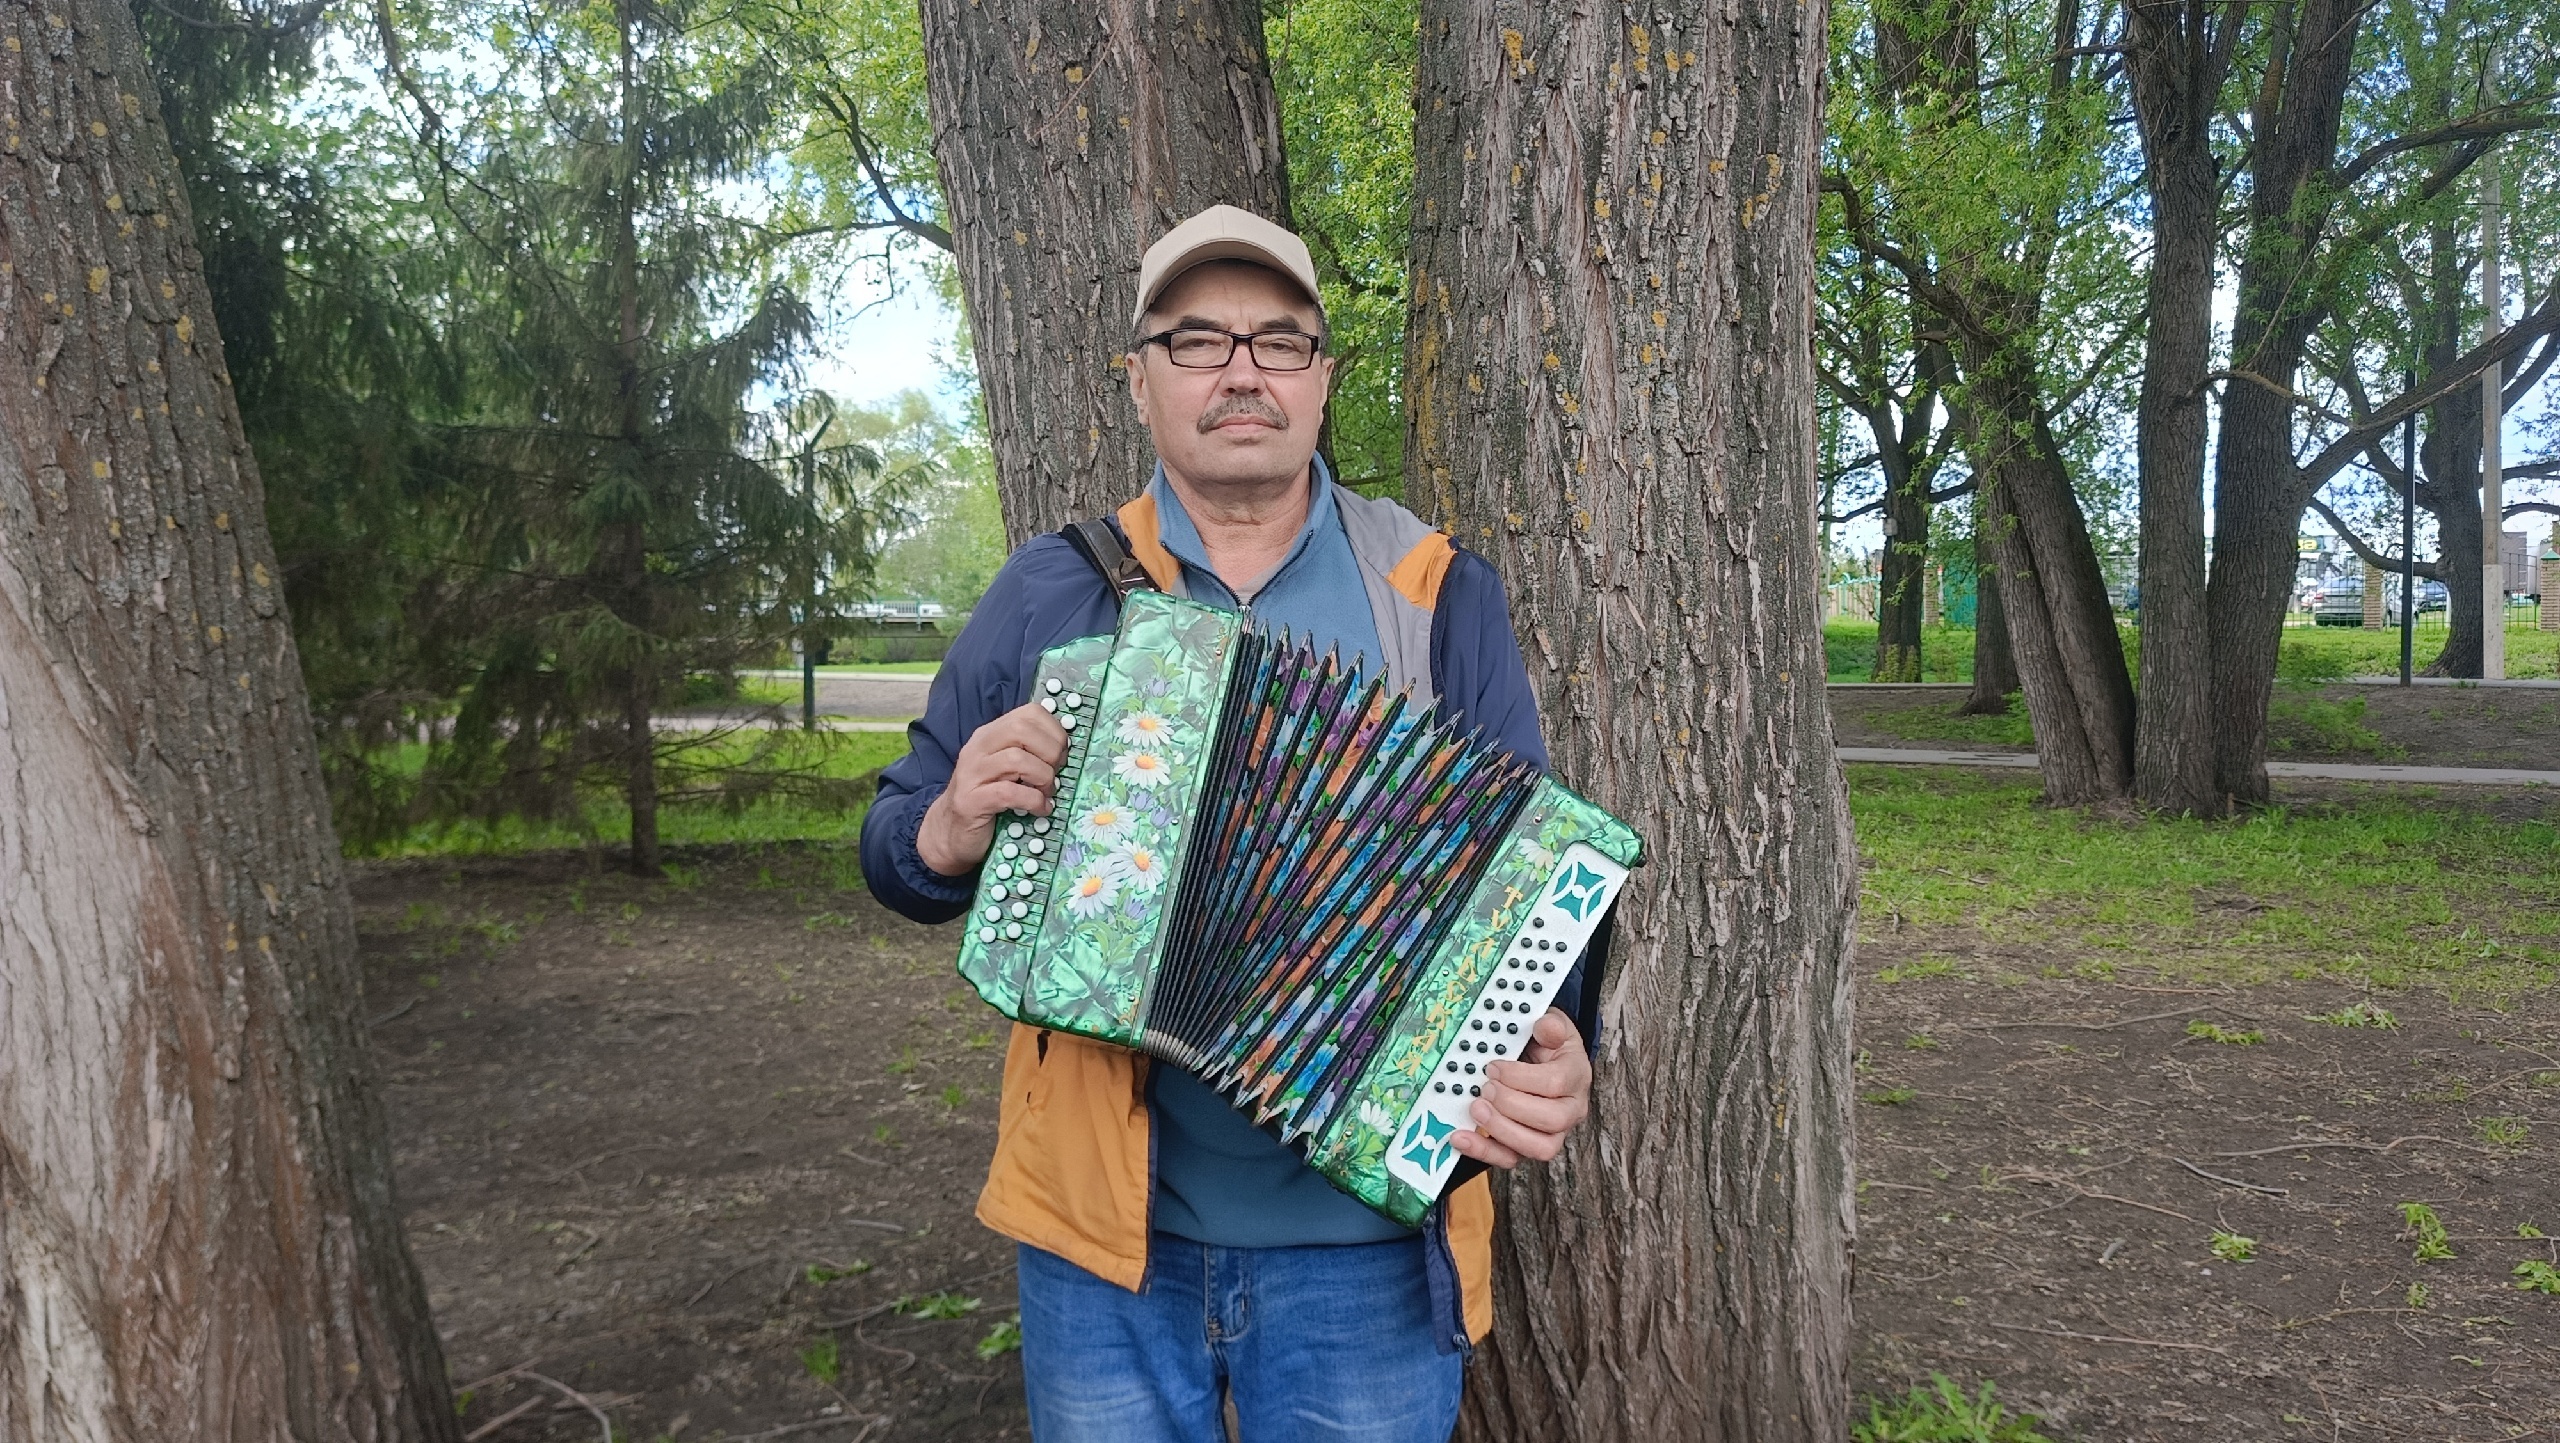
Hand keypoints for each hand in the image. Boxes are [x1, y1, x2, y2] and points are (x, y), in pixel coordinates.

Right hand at [916, 701, 1068, 875]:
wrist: (950, 832)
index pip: (1029, 713)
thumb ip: (1029, 752)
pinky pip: (1009, 793)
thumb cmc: (988, 798)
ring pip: (1017, 760)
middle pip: (1022, 730)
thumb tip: (1065, 747)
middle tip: (1056, 773)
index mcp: (990, 734)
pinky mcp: (971, 800)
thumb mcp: (1007, 768)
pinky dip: (1033, 801)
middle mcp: (978, 748)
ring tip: (1047, 793)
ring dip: (1043, 778)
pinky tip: (1041, 810)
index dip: (1054, 731)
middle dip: (1050, 752)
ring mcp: (971, 773)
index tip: (1062, 753)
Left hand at [1451, 1007, 1591, 1168]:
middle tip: (1484, 1089)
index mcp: (1576, 1077)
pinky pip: (1510, 1158)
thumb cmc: (1545, 1046)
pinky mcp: (1527, 1146)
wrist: (1542, 1061)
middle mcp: (1570, 1110)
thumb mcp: (1551, 1027)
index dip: (1521, 1077)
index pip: (1556, 1083)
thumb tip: (1545, 1026)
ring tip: (1475, 1109)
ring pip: (1537, 1147)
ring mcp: (1551, 1133)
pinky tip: (1461, 1137)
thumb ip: (1550, 1025)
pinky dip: (1484, 1151)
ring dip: (1501, 1130)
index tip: (1493, 1067)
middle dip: (1511, 1105)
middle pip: (1551, 1120)